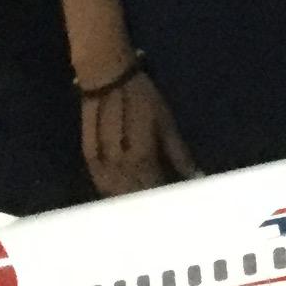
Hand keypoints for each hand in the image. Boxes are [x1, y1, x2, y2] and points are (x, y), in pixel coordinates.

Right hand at [80, 69, 197, 196]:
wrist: (106, 79)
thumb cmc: (141, 98)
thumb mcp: (166, 123)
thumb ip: (179, 154)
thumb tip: (196, 176)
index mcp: (141, 159)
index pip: (156, 191)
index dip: (166, 199)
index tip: (178, 203)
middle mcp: (119, 168)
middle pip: (135, 196)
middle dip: (149, 203)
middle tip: (162, 205)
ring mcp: (100, 165)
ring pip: (116, 194)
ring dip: (130, 200)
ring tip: (144, 203)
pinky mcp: (88, 158)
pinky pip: (100, 184)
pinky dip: (113, 191)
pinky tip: (122, 192)